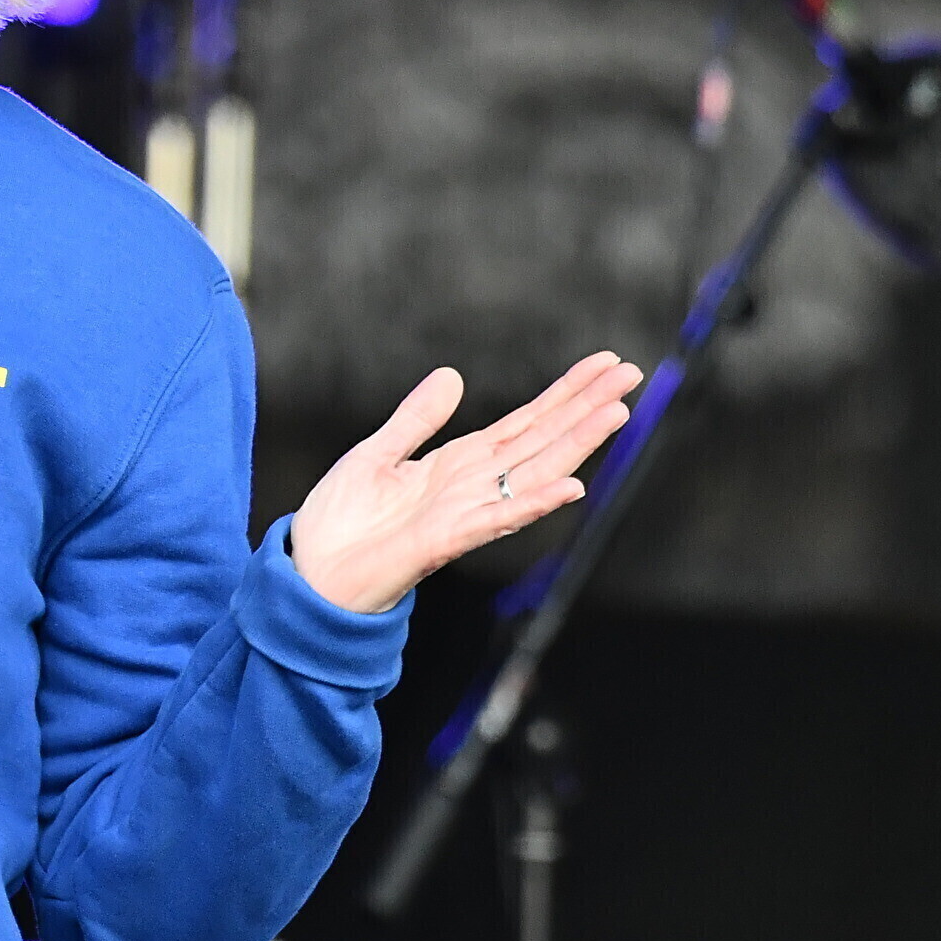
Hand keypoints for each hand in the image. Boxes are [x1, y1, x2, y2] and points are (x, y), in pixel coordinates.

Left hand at [287, 353, 644, 614]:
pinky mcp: (445, 541)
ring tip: (616, 413)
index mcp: (458, 465)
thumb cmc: (339, 525)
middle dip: (585, 408)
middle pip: (542, 441)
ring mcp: (464, 514)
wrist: (309, 576)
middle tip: (631, 374)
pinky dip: (535, 503)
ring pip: (534, 474)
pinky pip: (498, 519)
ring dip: (576, 446)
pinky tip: (571, 487)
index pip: (525, 423)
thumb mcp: (376, 455)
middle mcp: (472, 487)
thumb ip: (416, 420)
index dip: (564, 394)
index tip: (604, 365)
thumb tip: (451, 376)